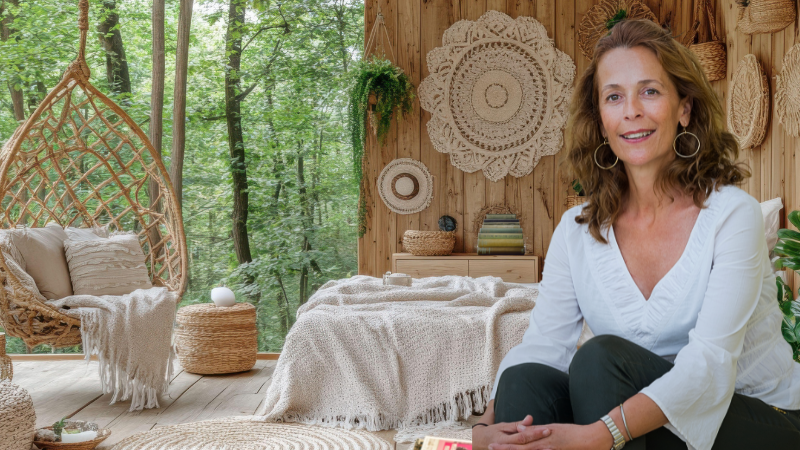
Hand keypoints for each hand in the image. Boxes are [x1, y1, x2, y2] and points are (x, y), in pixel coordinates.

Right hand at [473, 415, 549, 449]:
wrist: (479, 443)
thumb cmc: (493, 433)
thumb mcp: (502, 426)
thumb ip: (517, 424)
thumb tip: (530, 418)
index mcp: (504, 440)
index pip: (522, 437)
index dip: (534, 433)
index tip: (546, 429)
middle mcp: (507, 448)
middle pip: (526, 447)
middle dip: (540, 443)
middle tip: (552, 437)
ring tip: (551, 448)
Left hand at [487, 421, 611, 449]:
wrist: (592, 438)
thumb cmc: (572, 433)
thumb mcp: (552, 428)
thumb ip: (536, 430)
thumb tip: (520, 427)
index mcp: (541, 437)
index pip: (520, 441)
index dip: (506, 444)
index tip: (493, 444)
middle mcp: (544, 445)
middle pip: (521, 448)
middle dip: (506, 449)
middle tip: (491, 448)